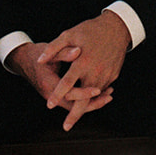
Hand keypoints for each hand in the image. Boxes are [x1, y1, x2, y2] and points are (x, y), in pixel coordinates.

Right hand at [7, 39, 113, 129]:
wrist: (24, 60)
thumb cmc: (36, 54)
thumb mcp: (48, 51)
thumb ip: (64, 52)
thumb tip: (78, 51)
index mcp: (49, 83)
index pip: (69, 94)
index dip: (84, 92)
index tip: (98, 89)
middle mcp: (51, 94)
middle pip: (74, 106)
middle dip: (92, 103)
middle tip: (109, 96)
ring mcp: (54, 97)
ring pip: (75, 106)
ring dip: (91, 103)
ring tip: (108, 95)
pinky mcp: (57, 96)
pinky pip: (73, 101)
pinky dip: (86, 99)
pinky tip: (99, 92)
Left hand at [36, 11, 131, 129]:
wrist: (116, 28)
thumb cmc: (90, 30)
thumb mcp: (69, 34)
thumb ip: (54, 48)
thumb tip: (39, 60)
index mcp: (82, 62)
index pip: (67, 83)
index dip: (57, 95)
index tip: (49, 105)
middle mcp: (95, 71)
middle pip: (84, 99)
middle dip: (75, 115)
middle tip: (66, 126)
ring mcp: (106, 75)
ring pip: (94, 97)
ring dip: (85, 108)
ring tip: (75, 117)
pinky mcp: (113, 75)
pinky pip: (102, 89)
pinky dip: (95, 97)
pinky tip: (88, 100)